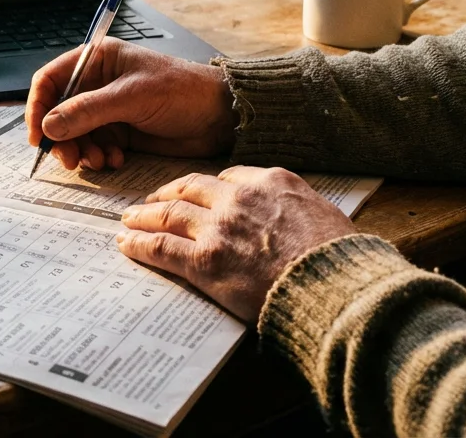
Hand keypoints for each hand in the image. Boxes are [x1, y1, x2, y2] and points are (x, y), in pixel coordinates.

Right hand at [26, 38, 235, 170]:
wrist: (218, 117)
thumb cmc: (182, 91)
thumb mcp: (132, 97)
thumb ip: (88, 110)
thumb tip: (50, 125)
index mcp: (97, 60)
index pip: (51, 80)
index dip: (38, 106)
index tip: (38, 134)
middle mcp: (97, 83)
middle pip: (58, 112)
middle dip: (61, 137)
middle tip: (70, 159)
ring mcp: (107, 109)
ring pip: (74, 134)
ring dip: (82, 151)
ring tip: (100, 160)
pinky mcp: (120, 132)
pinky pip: (94, 147)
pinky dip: (99, 157)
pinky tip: (117, 159)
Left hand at [116, 167, 355, 322]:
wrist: (334, 287)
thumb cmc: (340, 258)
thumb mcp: (324, 214)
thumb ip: (296, 208)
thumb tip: (291, 218)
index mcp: (271, 181)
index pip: (227, 178)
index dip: (205, 187)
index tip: (194, 193)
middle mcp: (239, 198)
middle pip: (189, 189)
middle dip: (166, 194)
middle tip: (152, 201)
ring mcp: (218, 228)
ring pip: (168, 214)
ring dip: (143, 216)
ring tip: (129, 219)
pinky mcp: (204, 261)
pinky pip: (161, 247)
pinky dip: (139, 244)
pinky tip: (126, 243)